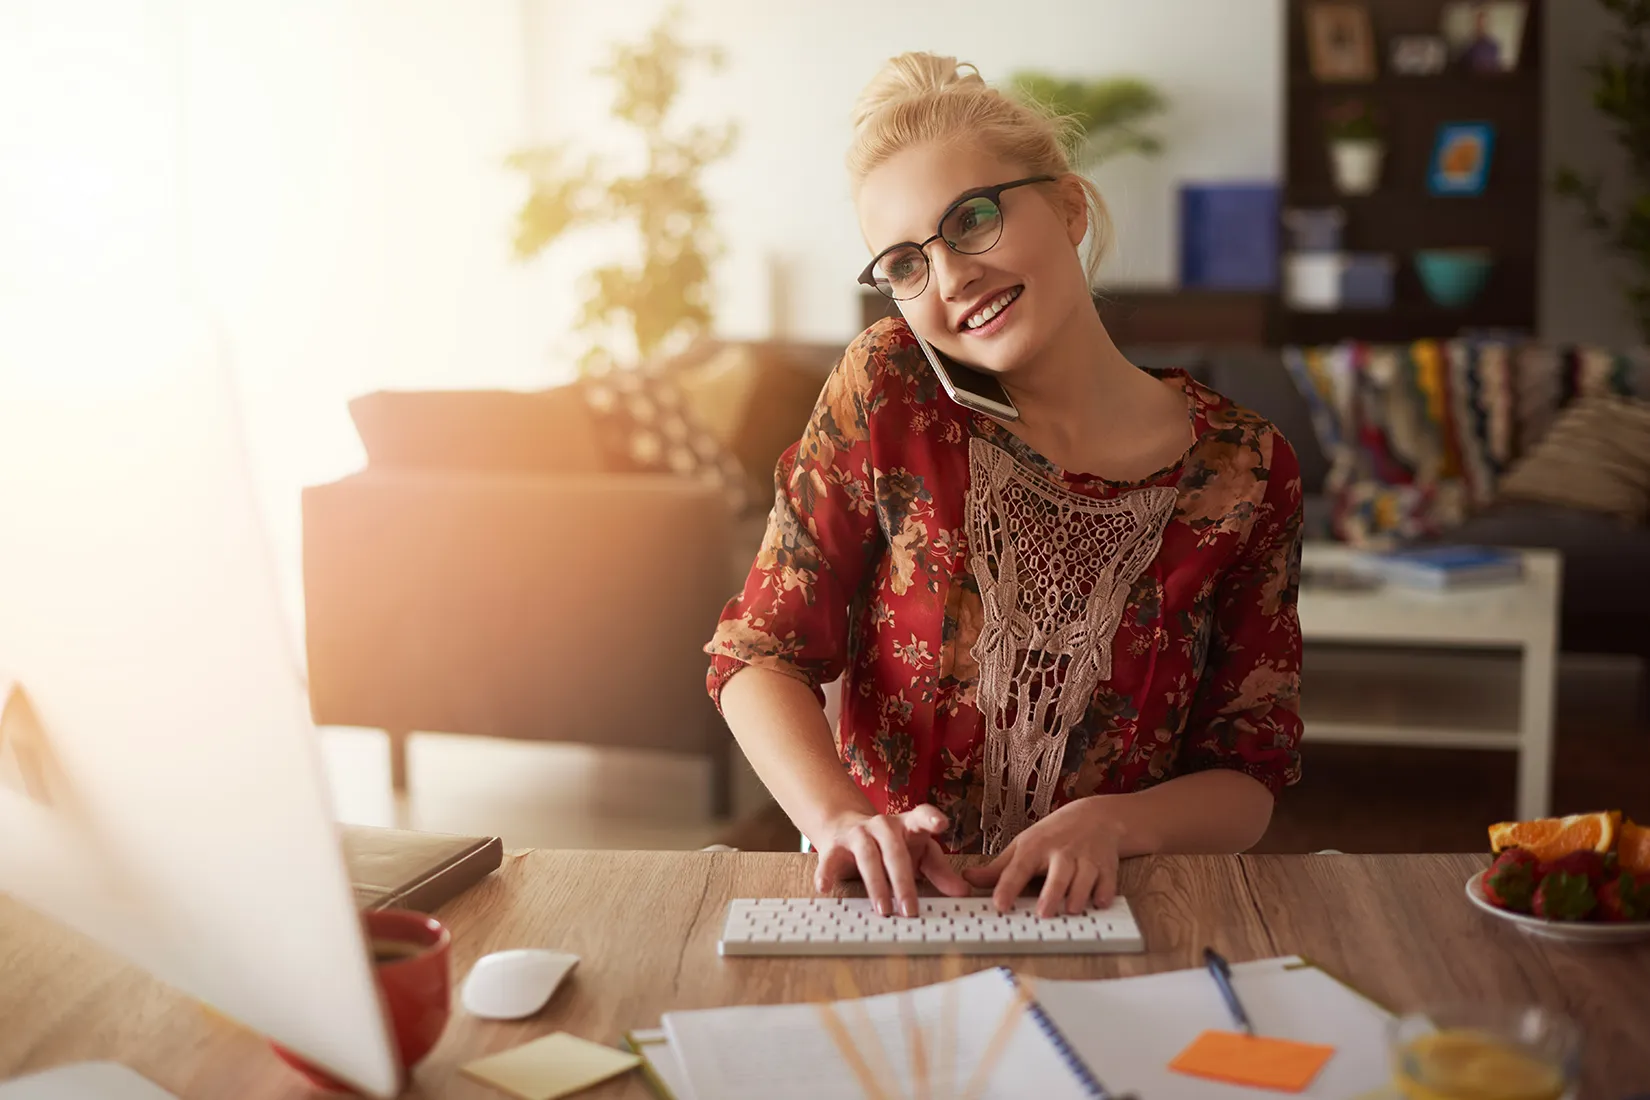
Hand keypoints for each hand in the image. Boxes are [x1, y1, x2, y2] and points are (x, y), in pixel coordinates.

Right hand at [813, 804, 971, 916]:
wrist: (844, 827)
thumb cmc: (890, 846)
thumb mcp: (917, 854)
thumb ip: (939, 872)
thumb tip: (962, 892)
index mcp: (907, 825)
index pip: (921, 816)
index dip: (931, 818)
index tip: (940, 825)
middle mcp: (882, 826)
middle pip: (894, 850)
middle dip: (903, 881)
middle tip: (910, 910)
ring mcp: (858, 834)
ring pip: (867, 857)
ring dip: (875, 884)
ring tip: (882, 910)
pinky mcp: (834, 846)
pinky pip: (830, 860)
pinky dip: (827, 873)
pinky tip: (824, 887)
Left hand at [962, 798, 1124, 916]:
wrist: (1096, 817)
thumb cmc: (1053, 835)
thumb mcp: (1023, 845)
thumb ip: (998, 868)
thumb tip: (967, 878)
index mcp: (1035, 848)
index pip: (1019, 868)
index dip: (1008, 887)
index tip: (999, 904)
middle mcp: (1061, 853)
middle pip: (1057, 875)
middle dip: (1051, 894)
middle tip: (1043, 913)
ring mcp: (1086, 860)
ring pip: (1084, 880)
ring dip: (1078, 896)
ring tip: (1070, 910)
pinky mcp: (1108, 867)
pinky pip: (1108, 883)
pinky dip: (1104, 894)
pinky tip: (1099, 903)